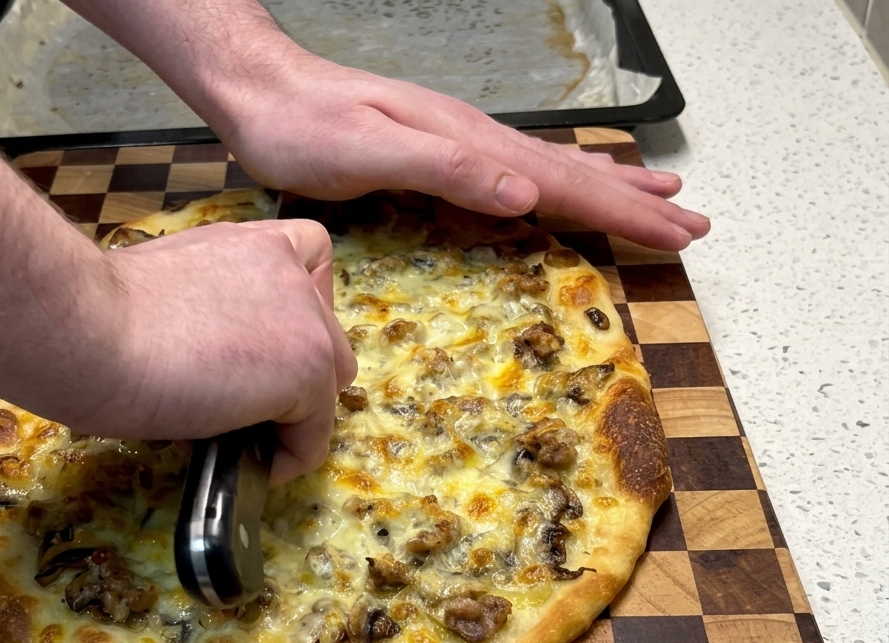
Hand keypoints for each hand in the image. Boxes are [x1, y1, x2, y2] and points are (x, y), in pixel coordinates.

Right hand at [95, 219, 356, 482]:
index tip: (258, 347)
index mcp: (248, 242)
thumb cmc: (94, 317)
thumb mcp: (164, 292)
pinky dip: (287, 457)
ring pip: (329, 381)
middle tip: (242, 401)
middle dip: (294, 371)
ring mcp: (305, 315)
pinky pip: (314, 433)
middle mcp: (285, 265)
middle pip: (327, 330)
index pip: (309, 262)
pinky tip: (247, 462)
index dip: (296, 311)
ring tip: (241, 434)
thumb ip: (210, 308)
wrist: (87, 331)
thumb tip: (212, 359)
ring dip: (293, 411)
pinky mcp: (308, 367)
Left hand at [214, 53, 708, 250]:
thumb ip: (446, 169)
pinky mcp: (438, 153)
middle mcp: (474, 140)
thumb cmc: (305, 127)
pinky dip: (558, 185)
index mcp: (468, 143)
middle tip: (693, 225)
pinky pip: (518, 173)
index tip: (676, 234)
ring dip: (609, 190)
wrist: (262, 94)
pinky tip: (562, 190)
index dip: (623, 211)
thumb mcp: (371, 150)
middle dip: (635, 203)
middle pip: (573, 174)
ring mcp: (459, 143)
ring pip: (552, 170)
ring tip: (657, 200)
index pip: (564, 181)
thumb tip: (525, 192)